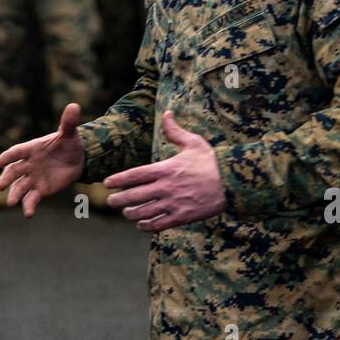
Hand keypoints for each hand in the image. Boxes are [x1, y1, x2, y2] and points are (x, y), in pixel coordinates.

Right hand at [0, 103, 85, 216]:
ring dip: (14, 194)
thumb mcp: (69, 133)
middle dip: (6, 178)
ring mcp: (33, 177)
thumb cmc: (69, 143)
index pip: (18, 152)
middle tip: (0, 185)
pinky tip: (28, 214)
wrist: (76, 159)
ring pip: (19, 186)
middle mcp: (29, 164)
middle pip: (14, 171)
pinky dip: (28, 206)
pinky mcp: (40, 190)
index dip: (9, 156)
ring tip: (10, 203)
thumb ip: (68, 122)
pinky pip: (32, 198)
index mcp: (32, 148)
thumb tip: (74, 105)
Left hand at [104, 111, 225, 232]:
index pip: (134, 175)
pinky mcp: (182, 217)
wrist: (232, 183)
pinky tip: (141, 224)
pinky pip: (159, 224)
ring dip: (131, 214)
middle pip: (134, 196)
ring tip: (126, 212)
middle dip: (119, 200)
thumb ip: (175, 131)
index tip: (107, 183)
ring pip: (144, 212)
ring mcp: (173, 204)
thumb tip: (167, 113)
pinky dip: (147, 226)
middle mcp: (166, 187)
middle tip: (110, 201)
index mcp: (165, 169)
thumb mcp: (193, 142)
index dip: (118, 180)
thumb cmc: (211, 161)